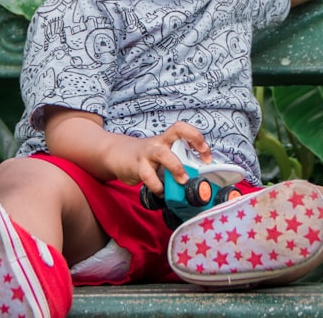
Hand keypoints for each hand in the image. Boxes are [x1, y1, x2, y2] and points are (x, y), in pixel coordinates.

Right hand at [43, 108, 210, 194]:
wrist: (115, 155)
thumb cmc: (144, 158)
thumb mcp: (162, 157)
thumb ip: (177, 165)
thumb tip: (197, 180)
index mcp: (166, 139)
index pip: (183, 128)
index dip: (197, 137)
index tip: (207, 155)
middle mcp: (158, 142)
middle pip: (176, 132)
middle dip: (193, 143)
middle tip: (203, 162)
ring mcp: (147, 153)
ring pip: (163, 154)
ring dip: (176, 167)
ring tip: (182, 180)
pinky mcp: (136, 165)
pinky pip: (148, 176)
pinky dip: (157, 187)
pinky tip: (161, 193)